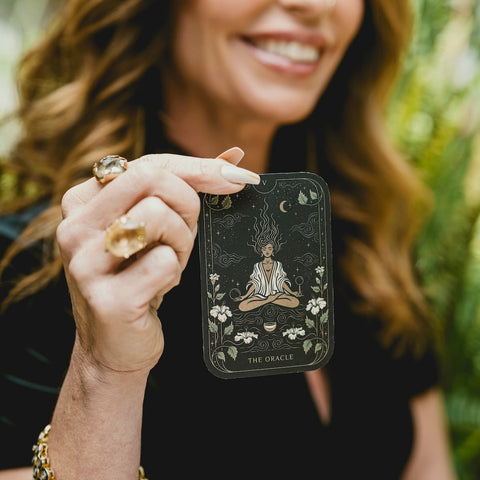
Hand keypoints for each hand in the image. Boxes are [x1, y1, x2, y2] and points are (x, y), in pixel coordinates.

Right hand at [56, 148, 254, 374]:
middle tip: (185, 234)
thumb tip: (233, 159)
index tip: (236, 176)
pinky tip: (159, 288)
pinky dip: (174, 274)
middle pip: (152, 179)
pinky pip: (164, 262)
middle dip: (187, 204)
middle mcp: (74, 226)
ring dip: (180, 243)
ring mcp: (85, 264)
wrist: (115, 345)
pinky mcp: (107, 299)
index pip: (147, 164)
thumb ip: (184, 188)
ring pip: (159, 216)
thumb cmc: (139, 275)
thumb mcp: (154, 226)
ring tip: (169, 263)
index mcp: (82, 201)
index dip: (198, 168)